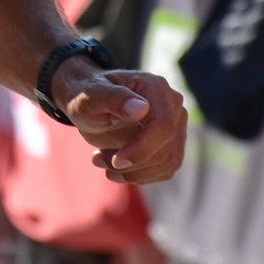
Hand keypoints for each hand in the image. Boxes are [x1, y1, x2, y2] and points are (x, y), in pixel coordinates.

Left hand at [50, 59, 186, 184]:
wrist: (89, 104)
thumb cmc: (88, 97)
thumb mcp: (91, 97)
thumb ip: (114, 99)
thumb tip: (141, 109)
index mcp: (155, 87)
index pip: (163, 126)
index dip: (142, 149)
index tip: (115, 161)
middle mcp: (172, 105)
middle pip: (166, 149)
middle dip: (131, 163)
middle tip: (97, 159)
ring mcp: (176, 125)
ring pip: (167, 163)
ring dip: (133, 173)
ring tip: (102, 162)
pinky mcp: (172, 144)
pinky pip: (165, 170)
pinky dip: (139, 175)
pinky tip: (115, 169)